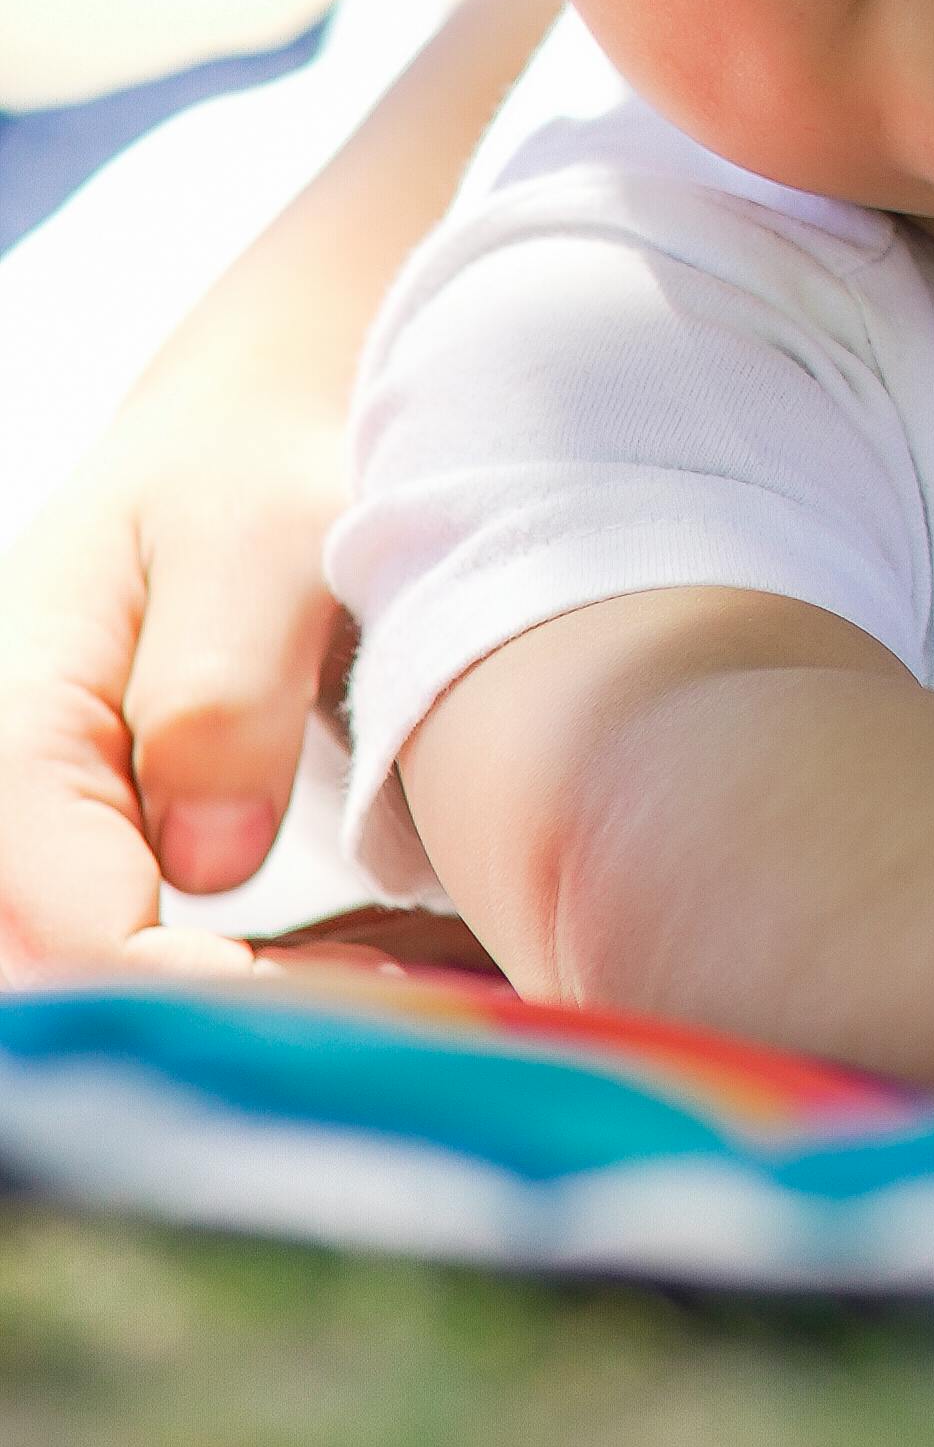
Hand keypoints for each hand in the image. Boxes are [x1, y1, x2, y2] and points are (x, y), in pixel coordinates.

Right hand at [0, 0, 554, 964]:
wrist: (260, 420)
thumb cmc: (265, 455)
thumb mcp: (264, 529)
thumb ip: (227, 681)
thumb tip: (206, 859)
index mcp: (17, 702)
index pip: (65, 912)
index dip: (178, 984)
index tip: (323, 1009)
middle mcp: (9, 781)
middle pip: (55, 968)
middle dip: (197, 1024)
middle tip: (375, 1026)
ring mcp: (48, 823)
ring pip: (87, 973)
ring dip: (215, 1019)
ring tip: (384, 1006)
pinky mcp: (104, 845)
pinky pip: (133, 946)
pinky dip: (229, 989)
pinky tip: (362, 988)